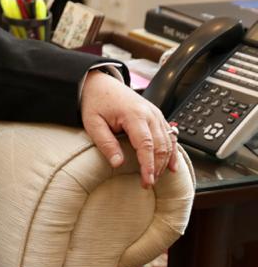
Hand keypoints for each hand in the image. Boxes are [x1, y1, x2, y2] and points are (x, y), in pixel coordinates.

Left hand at [80, 70, 178, 188]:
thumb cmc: (95, 101)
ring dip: (165, 161)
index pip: (146, 145)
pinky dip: (173, 151)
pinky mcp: (155, 115)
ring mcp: (155, 113)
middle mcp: (149, 113)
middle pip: (161, 145)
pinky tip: (172, 165)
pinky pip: (169, 134)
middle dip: (157, 167)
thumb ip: (105, 143)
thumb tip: (118, 163)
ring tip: (156, 177)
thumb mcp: (93, 123)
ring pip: (168, 141)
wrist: (99, 82)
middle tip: (149, 183)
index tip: (147, 181)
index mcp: (134, 114)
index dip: (148, 165)